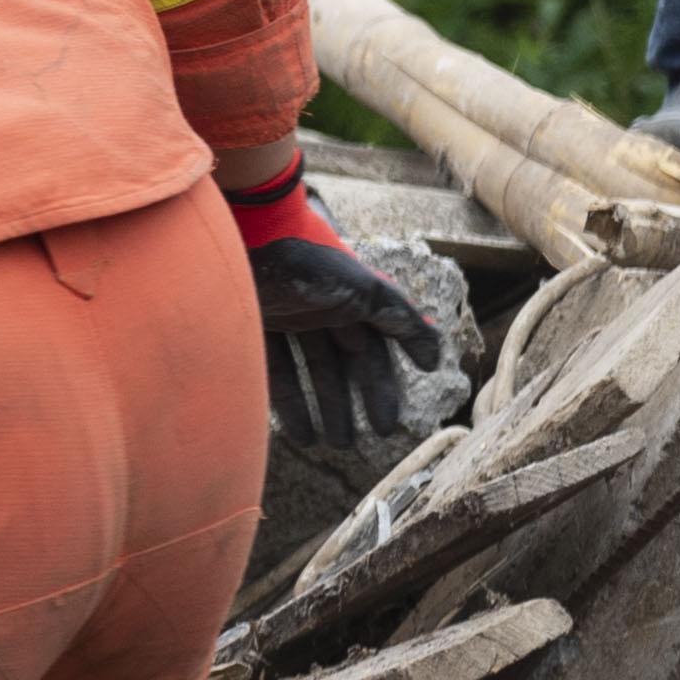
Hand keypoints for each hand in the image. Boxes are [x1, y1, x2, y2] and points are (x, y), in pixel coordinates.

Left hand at [236, 173, 446, 449]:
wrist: (247, 234)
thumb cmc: (309, 260)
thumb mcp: (364, 290)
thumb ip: (398, 320)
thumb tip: (432, 357)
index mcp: (354, 303)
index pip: (374, 354)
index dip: (382, 390)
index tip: (388, 427)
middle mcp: (323, 312)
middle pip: (342, 367)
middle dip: (351, 405)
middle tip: (354, 445)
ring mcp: (288, 320)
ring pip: (310, 373)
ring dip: (321, 409)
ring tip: (328, 444)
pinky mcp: (255, 327)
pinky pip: (275, 371)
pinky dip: (287, 401)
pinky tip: (296, 432)